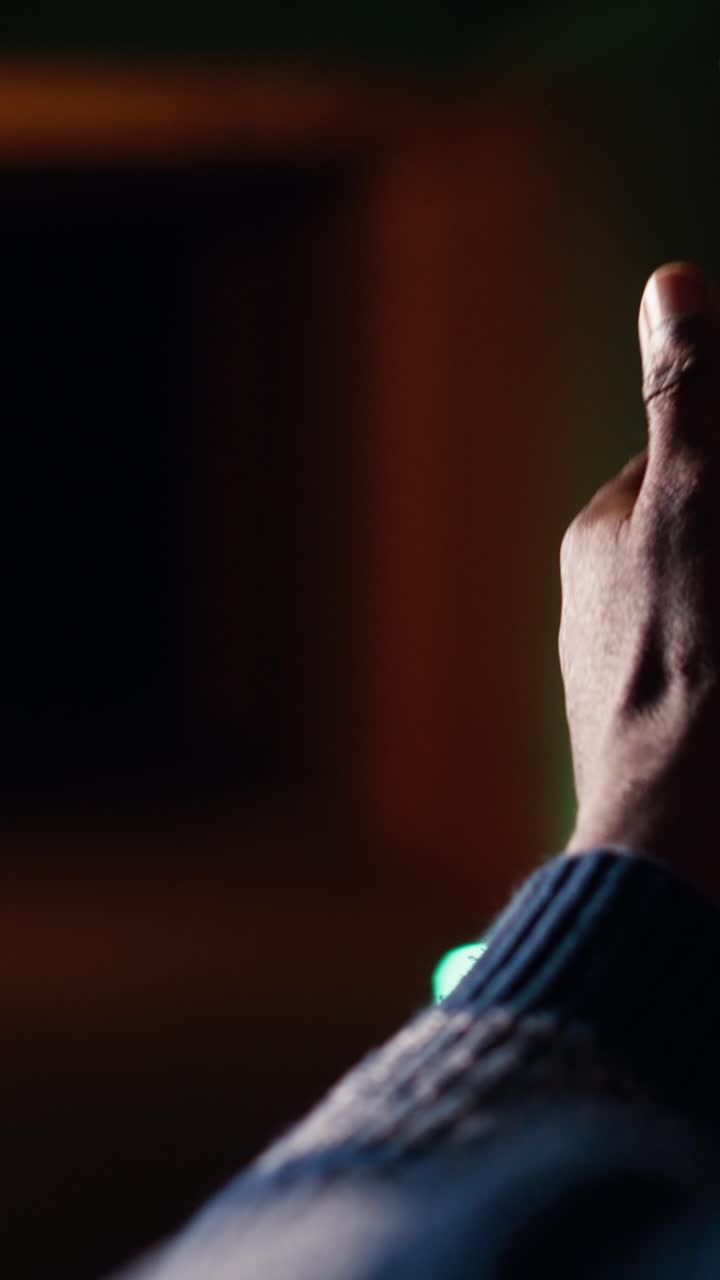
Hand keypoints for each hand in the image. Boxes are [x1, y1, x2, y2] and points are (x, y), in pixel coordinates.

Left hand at [561, 263, 719, 900]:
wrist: (682, 834)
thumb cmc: (699, 660)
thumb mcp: (701, 506)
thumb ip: (687, 401)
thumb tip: (671, 284)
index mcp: (604, 531)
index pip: (689, 460)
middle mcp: (599, 596)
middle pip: (702, 530)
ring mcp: (622, 665)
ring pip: (703, 598)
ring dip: (714, 594)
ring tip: (719, 646)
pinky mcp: (649, 724)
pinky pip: (699, 663)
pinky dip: (709, 659)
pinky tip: (718, 684)